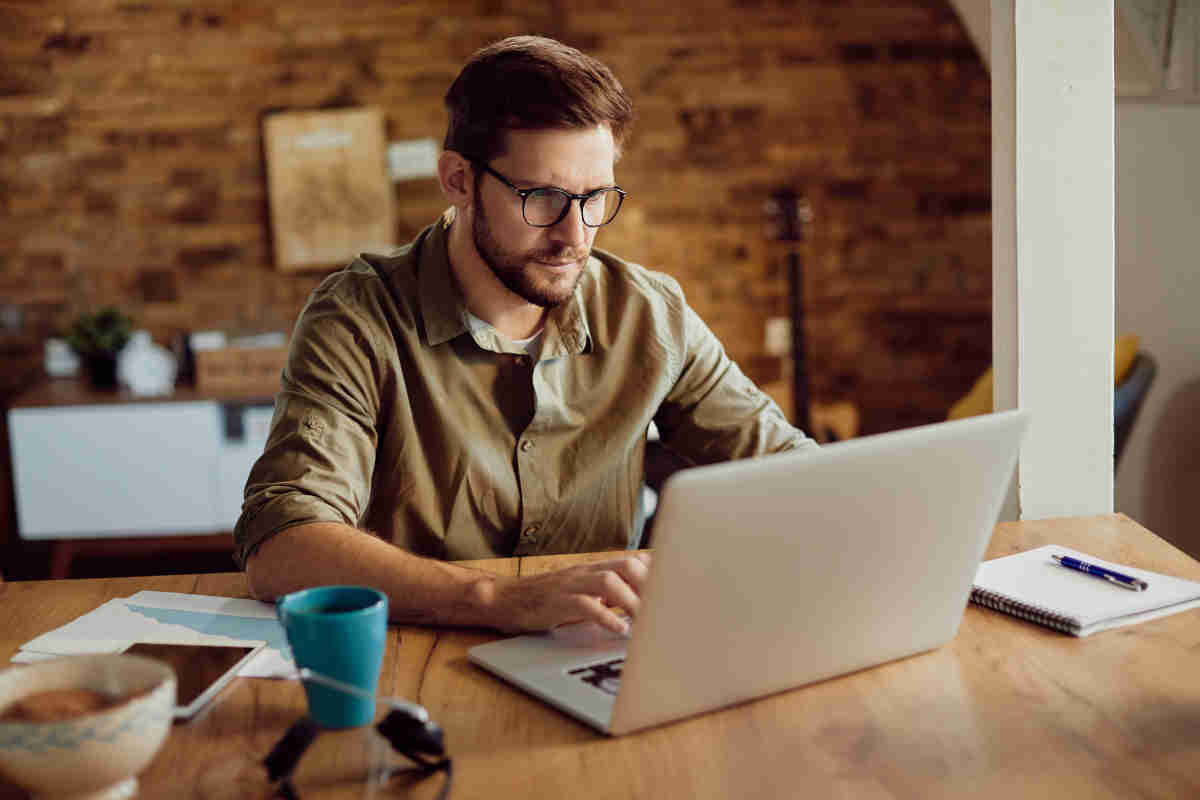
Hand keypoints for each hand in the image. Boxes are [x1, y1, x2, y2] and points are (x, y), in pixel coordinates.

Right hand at [488, 553, 651, 634]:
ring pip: (609, 581)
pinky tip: (618, 630)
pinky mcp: (557, 601)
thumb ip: (610, 593)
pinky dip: (605, 617)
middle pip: (627, 565)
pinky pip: (584, 605)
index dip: (658, 573)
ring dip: (632, 601)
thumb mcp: (583, 591)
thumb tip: (642, 603)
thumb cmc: (548, 600)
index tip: (677, 591)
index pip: (635, 560)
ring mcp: (572, 584)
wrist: (506, 599)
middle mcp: (586, 571)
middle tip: (665, 610)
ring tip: (645, 622)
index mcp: (595, 568)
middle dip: (650, 586)